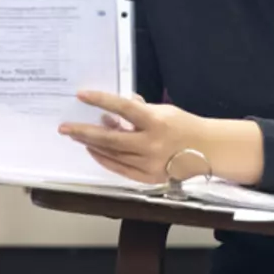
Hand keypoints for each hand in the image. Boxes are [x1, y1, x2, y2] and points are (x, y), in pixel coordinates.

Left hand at [59, 90, 211, 184]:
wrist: (208, 151)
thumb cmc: (184, 126)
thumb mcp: (163, 111)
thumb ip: (138, 109)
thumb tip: (112, 109)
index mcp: (156, 123)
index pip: (123, 108)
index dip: (101, 101)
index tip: (82, 95)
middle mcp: (151, 145)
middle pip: (110, 139)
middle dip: (84, 132)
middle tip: (65, 127)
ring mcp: (148, 164)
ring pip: (112, 155)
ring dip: (91, 144)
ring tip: (76, 136)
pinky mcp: (148, 177)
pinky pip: (119, 168)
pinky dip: (103, 159)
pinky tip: (92, 150)